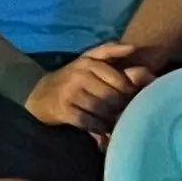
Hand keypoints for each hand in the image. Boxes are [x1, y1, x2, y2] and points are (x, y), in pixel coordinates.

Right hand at [24, 46, 148, 132]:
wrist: (44, 95)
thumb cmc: (75, 79)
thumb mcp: (91, 61)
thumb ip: (113, 54)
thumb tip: (138, 53)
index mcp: (89, 61)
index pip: (120, 80)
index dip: (128, 92)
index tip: (127, 96)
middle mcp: (79, 74)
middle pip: (112, 96)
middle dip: (118, 106)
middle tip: (118, 110)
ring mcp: (70, 92)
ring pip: (101, 109)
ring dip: (109, 118)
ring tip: (109, 118)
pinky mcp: (64, 109)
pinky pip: (90, 121)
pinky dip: (98, 127)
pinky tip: (99, 126)